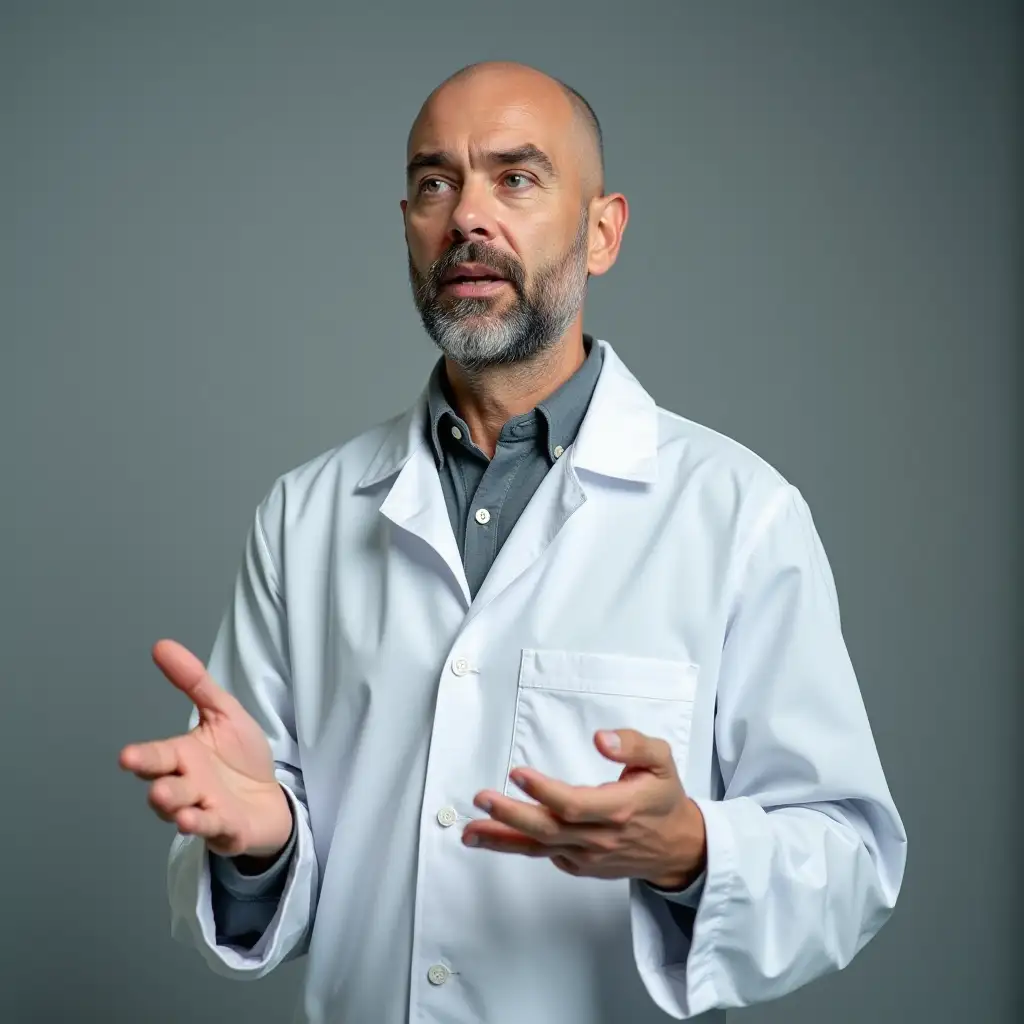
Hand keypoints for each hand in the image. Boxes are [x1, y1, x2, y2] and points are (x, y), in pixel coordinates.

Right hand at [119, 639, 292, 859]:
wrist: (270, 799)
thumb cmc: (241, 758)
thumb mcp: (223, 713)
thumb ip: (195, 682)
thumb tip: (162, 646)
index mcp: (182, 757)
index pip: (157, 757)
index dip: (142, 758)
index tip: (126, 757)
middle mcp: (187, 786)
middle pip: (165, 787)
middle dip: (157, 786)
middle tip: (152, 784)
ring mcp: (205, 810)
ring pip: (184, 811)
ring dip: (177, 808)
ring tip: (170, 802)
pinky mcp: (227, 828)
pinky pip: (214, 827)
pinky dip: (205, 824)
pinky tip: (195, 819)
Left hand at [462, 728, 706, 888]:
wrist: (676, 847)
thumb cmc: (663, 798)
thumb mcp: (661, 760)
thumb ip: (633, 744)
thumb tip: (601, 738)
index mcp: (619, 809)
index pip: (574, 805)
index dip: (544, 791)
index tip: (518, 773)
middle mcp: (600, 838)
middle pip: (548, 830)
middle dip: (511, 815)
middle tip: (483, 798)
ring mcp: (587, 856)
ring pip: (539, 848)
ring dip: (502, 838)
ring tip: (470, 830)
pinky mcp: (579, 865)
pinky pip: (544, 855)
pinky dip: (517, 847)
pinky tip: (492, 836)